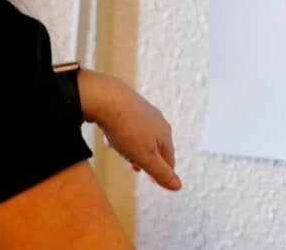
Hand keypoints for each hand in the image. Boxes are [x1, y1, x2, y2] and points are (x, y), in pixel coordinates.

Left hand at [76, 69, 180, 190]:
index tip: (152, 180)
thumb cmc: (127, 129)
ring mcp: (144, 111)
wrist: (106, 98)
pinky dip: (121, 135)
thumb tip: (179, 186)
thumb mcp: (145, 157)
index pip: (169, 160)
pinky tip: (110, 138)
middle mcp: (158, 122)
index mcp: (165, 135)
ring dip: (132, 148)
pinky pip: (128, 125)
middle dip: (145, 159)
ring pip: (141, 136)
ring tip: (120, 153)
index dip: (161, 173)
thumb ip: (161, 173)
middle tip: (133, 168)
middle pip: (155, 147)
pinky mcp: (129, 104)